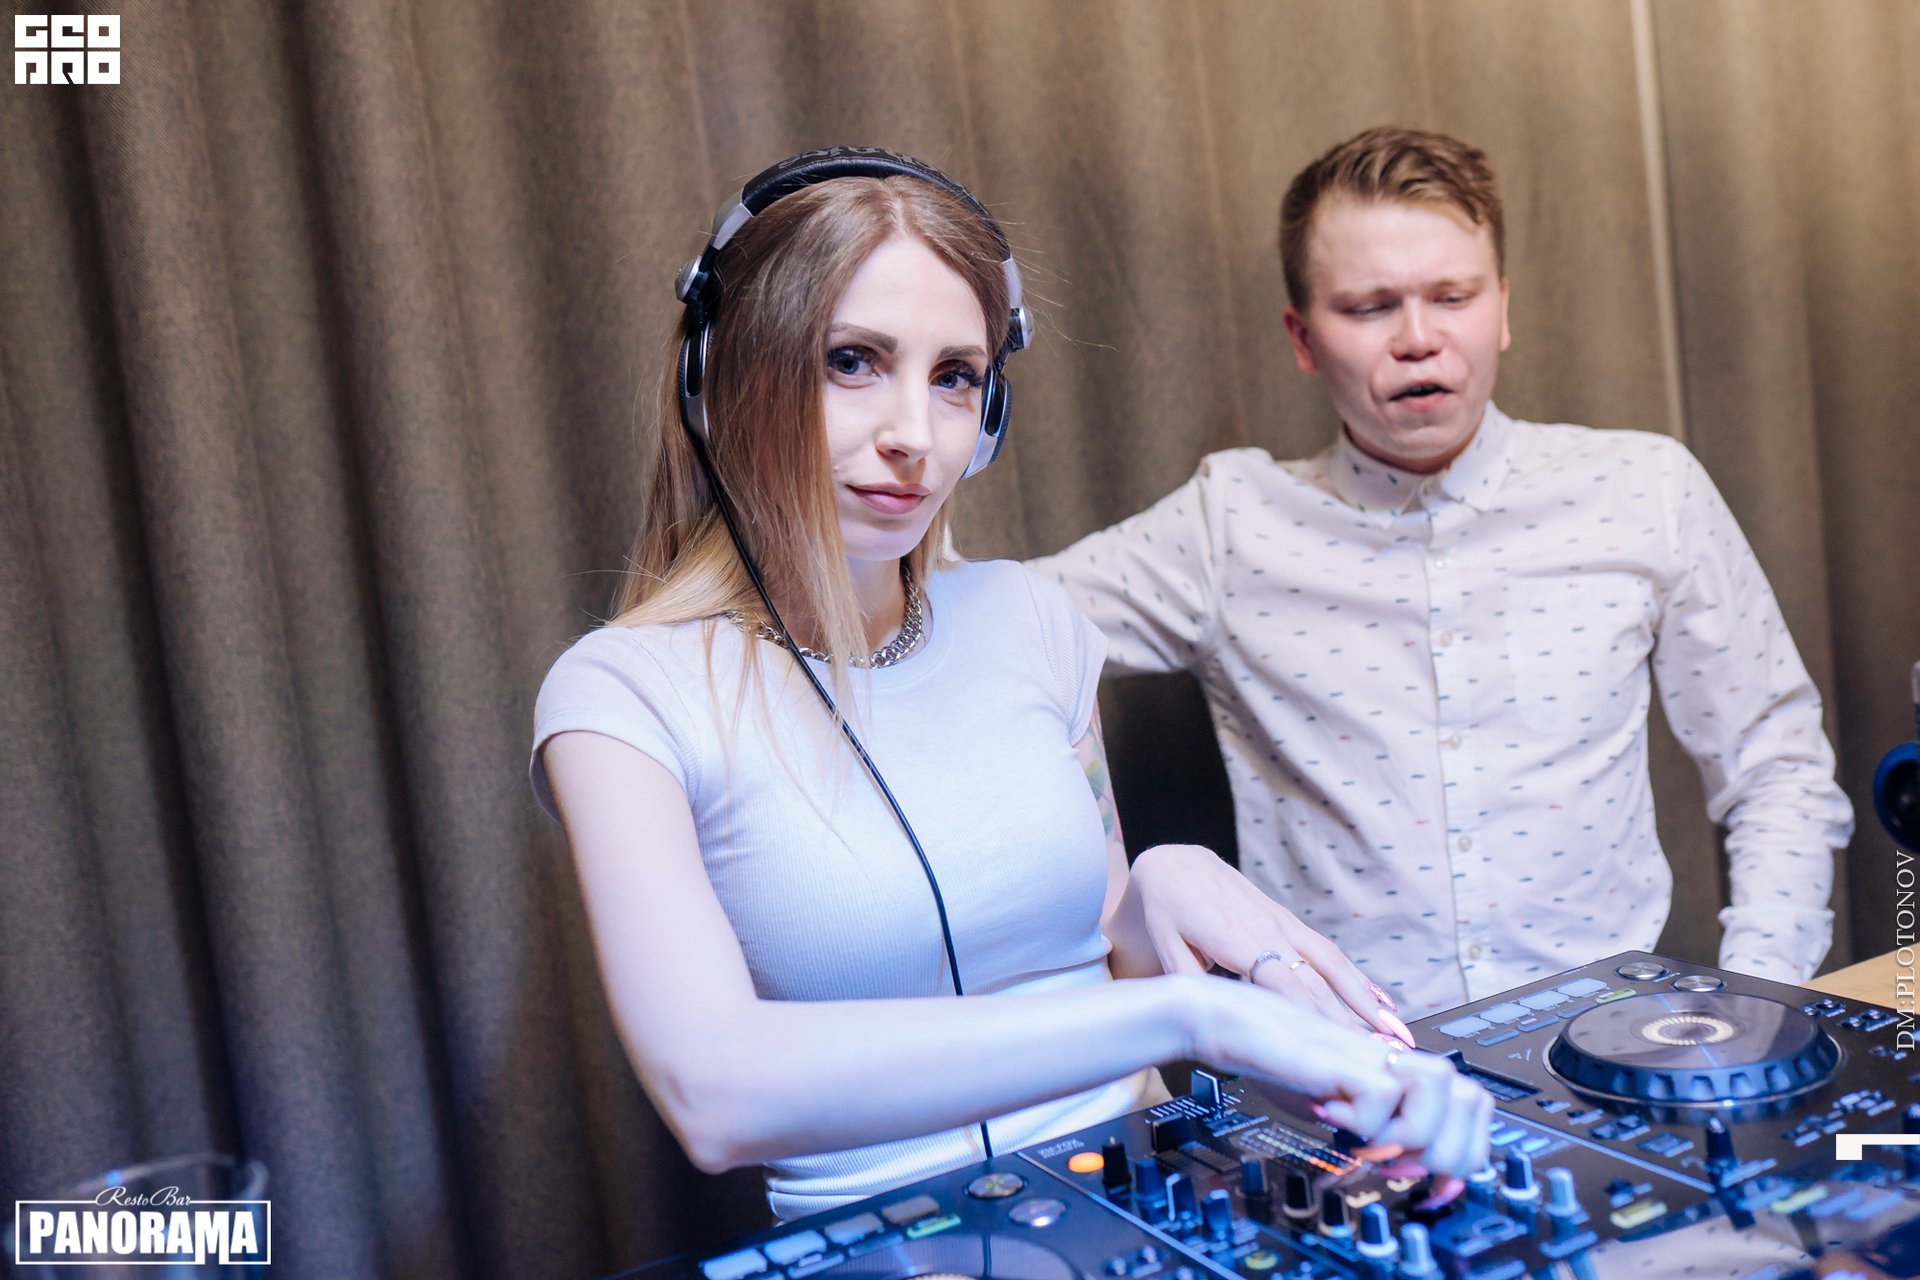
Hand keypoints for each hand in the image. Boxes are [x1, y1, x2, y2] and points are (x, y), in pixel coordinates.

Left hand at [1117, 844, 1414, 1044]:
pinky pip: (1329, 953)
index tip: (1337, 1043)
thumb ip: (1190, 981)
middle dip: (1353, 1019)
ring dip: (1367, 999)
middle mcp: (1270, 931)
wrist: (1176, 865)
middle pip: (1318, 981)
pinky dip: (1358, 978)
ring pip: (1334, 964)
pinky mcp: (1290, 924)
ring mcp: (1284, 926)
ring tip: (1396, 1031)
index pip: (1282, 983)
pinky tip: (1381, 1000)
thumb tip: (1210, 1015)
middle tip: (1385, 1052)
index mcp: (1236, 939)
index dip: (1313, 1014)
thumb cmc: (1167, 908)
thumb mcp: (1164, 945)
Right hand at [1191, 978, 1492, 1177]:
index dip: (1466, 1153)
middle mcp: (1397, 1059)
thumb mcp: (1342, 1110)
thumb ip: (1381, 1135)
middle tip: (1399, 1166)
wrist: (1231, 1023)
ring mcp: (1373, 1053)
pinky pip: (1383, 1099)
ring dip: (1409, 1137)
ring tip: (1366, 1141)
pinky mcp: (1346, 1055)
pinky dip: (1360, 1123)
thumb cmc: (1278, 1064)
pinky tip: (1327, 1112)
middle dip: (1446, 1154)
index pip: (1473, 1106)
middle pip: (1474, 1100)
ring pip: (1445, 1093)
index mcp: (1402, 1071)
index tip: (1438, 1188)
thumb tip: (1415, 1168)